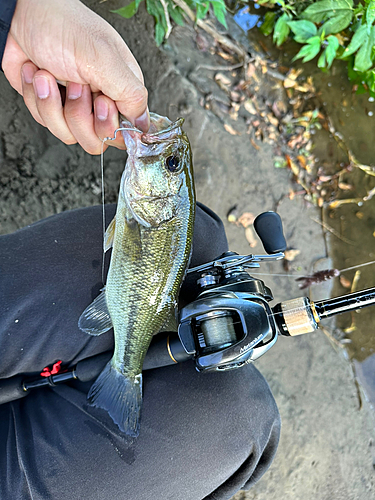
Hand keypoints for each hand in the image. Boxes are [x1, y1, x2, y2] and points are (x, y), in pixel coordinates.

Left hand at [2, 0, 149, 153]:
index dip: (111, 126)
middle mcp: (100, 102)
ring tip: (49, 76)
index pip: (127, 132)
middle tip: (74, 85)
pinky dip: (37, 99)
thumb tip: (143, 123)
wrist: (19, 16)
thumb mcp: (104, 58)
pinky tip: (37, 76)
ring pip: (70, 135)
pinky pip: (47, 124)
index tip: (101, 102)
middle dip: (79, 115)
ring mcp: (75, 107)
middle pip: (97, 140)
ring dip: (52, 105)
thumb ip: (131, 94)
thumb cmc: (62, 26)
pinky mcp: (52, 108)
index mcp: (121, 90)